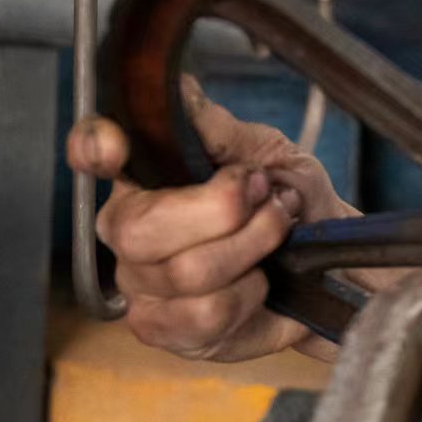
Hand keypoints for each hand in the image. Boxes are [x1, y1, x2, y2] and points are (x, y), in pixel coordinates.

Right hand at [67, 75, 354, 361]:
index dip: (93, 147)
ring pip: (186, 275)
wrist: (328, 264)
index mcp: (143, 175)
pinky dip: (253, 295)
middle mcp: (128, 233)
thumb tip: (179, 88)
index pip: (93, 152)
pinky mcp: (168, 333)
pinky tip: (264, 284)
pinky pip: (207, 316)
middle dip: (223, 211)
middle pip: (142, 230)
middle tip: (266, 197)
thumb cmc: (288, 202)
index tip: (113, 146)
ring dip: (253, 249)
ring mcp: (142, 288)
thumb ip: (217, 128)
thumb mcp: (265, 153)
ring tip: (276, 237)